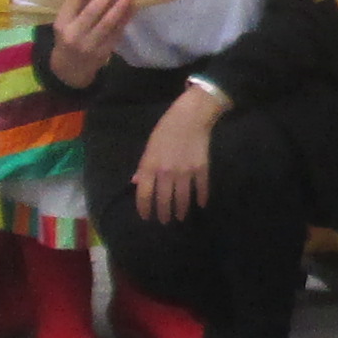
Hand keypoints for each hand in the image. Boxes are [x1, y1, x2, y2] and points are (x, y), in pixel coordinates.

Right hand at [48, 0, 139, 89]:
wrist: (70, 69)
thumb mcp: (64, 23)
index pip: (73, 0)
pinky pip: (117, 33)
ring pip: (107, 24)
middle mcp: (74, 34)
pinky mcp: (104, 52)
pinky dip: (125, 19)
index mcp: (62, 23)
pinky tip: (132, 8)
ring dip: (119, 8)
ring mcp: (90, 45)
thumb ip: (77, 6)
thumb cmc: (68, 38)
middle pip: (92, 12)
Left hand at [134, 87, 219, 224]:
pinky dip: (201, 197)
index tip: (146, 217)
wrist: (191, 116)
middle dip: (163, 214)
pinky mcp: (201, 169)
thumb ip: (143, 166)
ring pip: (182, 198)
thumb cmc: (166, 129)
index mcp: (150, 166)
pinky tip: (201, 204)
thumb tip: (136, 182)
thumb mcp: (149, 146)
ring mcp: (185, 172)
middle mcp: (166, 173)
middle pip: (163, 200)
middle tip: (164, 221)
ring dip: (181, 210)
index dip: (144, 208)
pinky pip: (201, 188)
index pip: (144, 194)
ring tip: (180, 217)